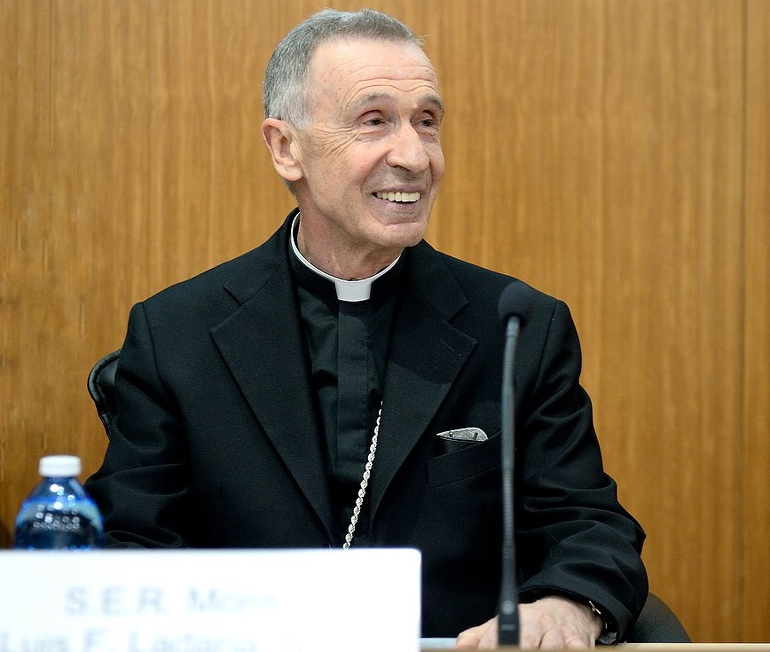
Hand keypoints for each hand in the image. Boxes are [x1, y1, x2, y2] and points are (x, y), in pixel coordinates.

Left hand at [454, 596, 603, 648]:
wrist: (566, 608)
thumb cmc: (529, 623)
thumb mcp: (501, 623)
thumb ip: (478, 637)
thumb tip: (459, 648)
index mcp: (515, 618)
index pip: (499, 636)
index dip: (492, 646)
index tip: (490, 651)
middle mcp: (538, 624)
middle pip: (527, 642)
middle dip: (521, 648)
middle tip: (511, 651)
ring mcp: (559, 634)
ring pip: (553, 647)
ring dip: (543, 650)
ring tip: (536, 650)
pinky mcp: (579, 643)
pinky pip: (575, 649)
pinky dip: (569, 650)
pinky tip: (562, 650)